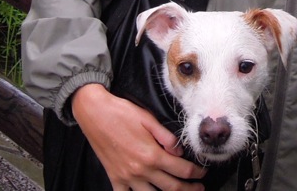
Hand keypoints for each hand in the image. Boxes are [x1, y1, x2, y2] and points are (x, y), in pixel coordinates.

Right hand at [71, 83, 206, 190]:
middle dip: (189, 189)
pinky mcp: (115, 178)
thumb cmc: (121, 113)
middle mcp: (141, 170)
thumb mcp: (148, 120)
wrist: (94, 113)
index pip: (181, 170)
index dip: (196, 173)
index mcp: (152, 154)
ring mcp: (127, 177)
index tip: (202, 173)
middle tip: (199, 188)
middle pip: (172, 187)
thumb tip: (180, 151)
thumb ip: (166, 137)